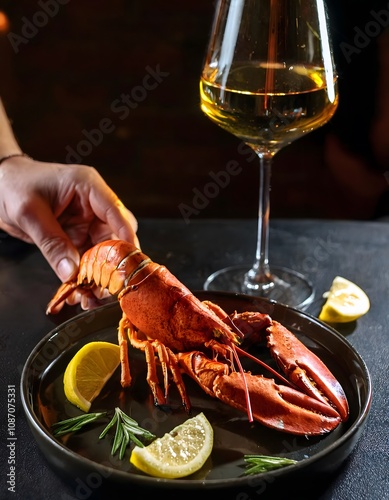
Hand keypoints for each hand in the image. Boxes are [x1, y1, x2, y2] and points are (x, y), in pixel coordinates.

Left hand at [0, 155, 138, 283]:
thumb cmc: (13, 185)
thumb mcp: (29, 213)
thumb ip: (52, 243)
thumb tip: (72, 273)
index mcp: (88, 187)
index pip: (116, 212)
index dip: (126, 237)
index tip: (128, 262)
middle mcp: (94, 204)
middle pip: (117, 235)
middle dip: (113, 263)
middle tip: (108, 287)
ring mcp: (87, 221)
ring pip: (105, 251)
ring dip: (100, 274)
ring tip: (93, 297)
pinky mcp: (78, 235)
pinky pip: (88, 258)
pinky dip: (86, 275)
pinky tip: (80, 291)